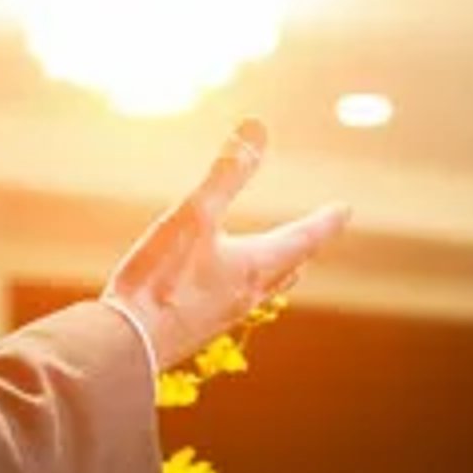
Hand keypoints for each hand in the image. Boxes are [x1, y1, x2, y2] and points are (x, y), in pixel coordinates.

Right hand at [105, 120, 349, 368]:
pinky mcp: (199, 329)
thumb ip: (226, 173)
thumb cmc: (162, 278)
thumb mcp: (194, 214)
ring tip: (281, 264)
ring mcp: (224, 316)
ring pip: (263, 290)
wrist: (129, 345)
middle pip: (287, 268)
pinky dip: (244, 287)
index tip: (343, 210)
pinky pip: (234, 304)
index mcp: (255, 265)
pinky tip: (223, 289)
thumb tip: (256, 127)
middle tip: (314, 236)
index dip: (325, 221)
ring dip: (277, 271)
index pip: (303, 238)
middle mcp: (247, 294)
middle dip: (302, 249)